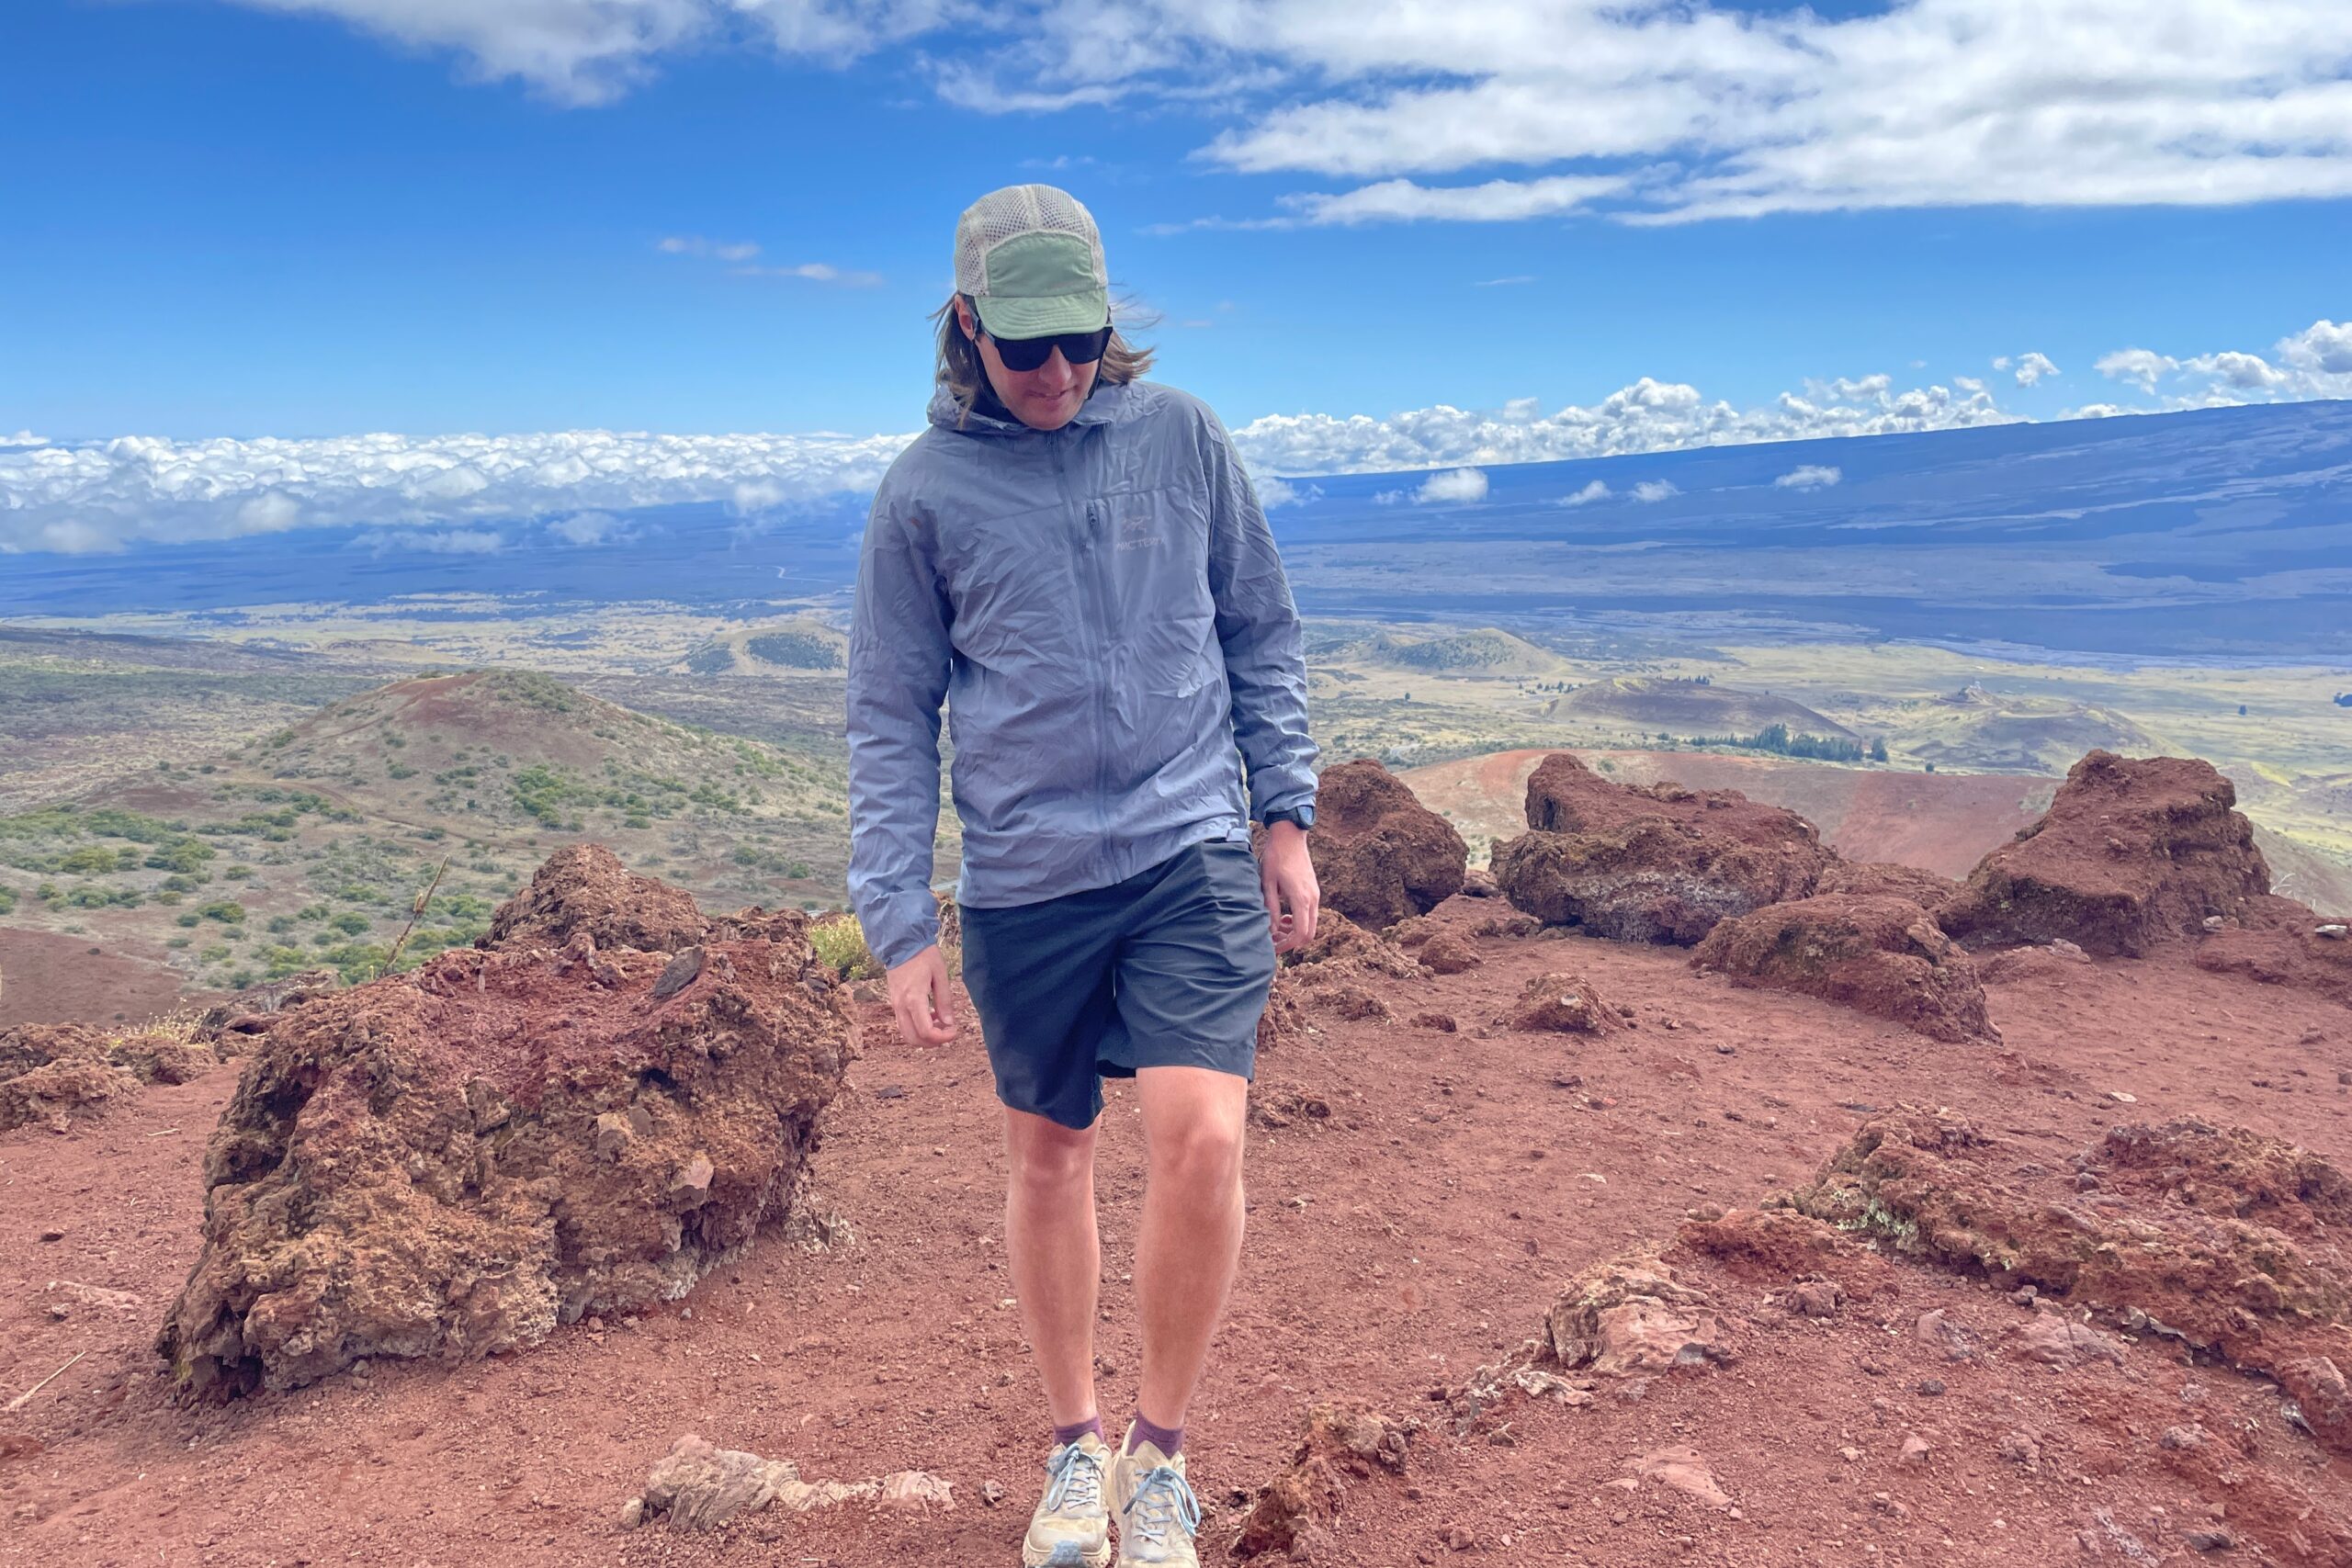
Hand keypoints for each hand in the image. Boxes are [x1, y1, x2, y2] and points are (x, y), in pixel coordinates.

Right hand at [885, 944, 959, 1046]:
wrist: (901, 943)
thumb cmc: (923, 956)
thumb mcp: (940, 975)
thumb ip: (944, 1001)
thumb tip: (949, 1023)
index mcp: (914, 999)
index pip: (926, 1031)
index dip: (942, 1038)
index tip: (954, 1030)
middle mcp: (901, 1005)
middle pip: (914, 1038)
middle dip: (933, 1042)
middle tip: (948, 1033)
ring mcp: (895, 1005)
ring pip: (907, 1034)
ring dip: (924, 1037)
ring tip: (940, 1025)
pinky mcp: (894, 1002)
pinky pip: (904, 1024)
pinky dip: (917, 1029)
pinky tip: (930, 1017)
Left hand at [1259, 820, 1320, 954]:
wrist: (1290, 836)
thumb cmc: (1276, 857)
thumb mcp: (1267, 883)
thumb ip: (1271, 908)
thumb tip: (1271, 931)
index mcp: (1301, 898)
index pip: (1300, 933)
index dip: (1287, 945)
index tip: (1273, 947)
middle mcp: (1312, 899)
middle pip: (1309, 934)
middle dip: (1291, 942)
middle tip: (1273, 941)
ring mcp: (1315, 895)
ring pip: (1311, 925)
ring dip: (1295, 932)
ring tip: (1276, 929)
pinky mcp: (1314, 892)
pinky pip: (1310, 915)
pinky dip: (1299, 922)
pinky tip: (1284, 917)